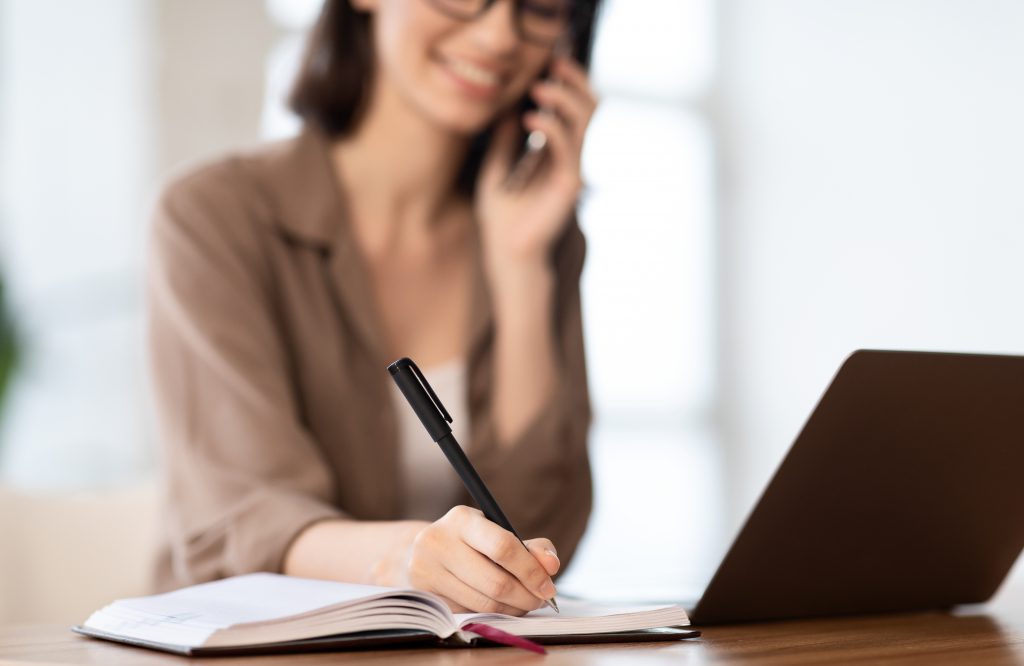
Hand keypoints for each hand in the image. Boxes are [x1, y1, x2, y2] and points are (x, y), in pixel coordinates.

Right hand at [396, 505, 560, 615]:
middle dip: (526, 596)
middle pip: (496, 582)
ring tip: (526, 603)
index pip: (503, 547)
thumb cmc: (471, 541)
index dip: (531, 571)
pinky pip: (471, 613)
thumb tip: (551, 565)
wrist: (425, 551)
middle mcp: (438, 542)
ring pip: (484, 604)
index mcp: (461, 519)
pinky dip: (494, 614)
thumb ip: (531, 547)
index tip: (549, 586)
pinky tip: (503, 606)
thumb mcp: (497, 532)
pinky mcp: (426, 596)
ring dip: (513, 609)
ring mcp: (426, 571)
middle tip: (541, 600)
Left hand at [476, 56, 598, 271]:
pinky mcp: (571, 185)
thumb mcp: (496, 167)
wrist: (506, 250)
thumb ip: (505, 139)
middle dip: (574, 82)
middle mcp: (572, 158)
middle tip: (553, 65)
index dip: (568, 83)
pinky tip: (530, 118)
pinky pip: (569, 148)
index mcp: (558, 152)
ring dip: (563, 100)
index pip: (575, 109)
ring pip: (585, 123)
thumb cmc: (501, 215)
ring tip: (538, 89)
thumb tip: (508, 107)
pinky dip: (552, 127)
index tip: (550, 62)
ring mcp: (575, 170)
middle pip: (589, 109)